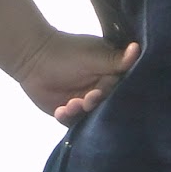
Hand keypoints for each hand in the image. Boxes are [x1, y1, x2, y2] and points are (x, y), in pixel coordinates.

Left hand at [12, 31, 140, 124]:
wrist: (32, 57)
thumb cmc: (66, 52)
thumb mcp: (93, 56)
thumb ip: (116, 60)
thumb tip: (138, 49)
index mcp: (110, 74)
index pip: (121, 88)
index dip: (114, 93)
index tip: (102, 90)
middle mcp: (100, 90)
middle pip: (107, 106)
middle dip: (96, 105)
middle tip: (86, 99)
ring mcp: (84, 103)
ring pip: (90, 117)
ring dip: (81, 113)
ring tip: (70, 105)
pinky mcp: (68, 112)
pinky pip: (73, 123)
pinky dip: (67, 118)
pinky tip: (60, 110)